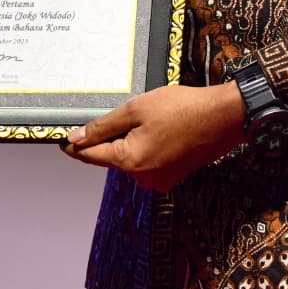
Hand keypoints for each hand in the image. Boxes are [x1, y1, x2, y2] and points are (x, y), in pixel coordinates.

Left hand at [63, 82, 246, 191]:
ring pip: (129, 159)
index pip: (90, 156)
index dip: (74, 144)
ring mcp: (158, 180)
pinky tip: (158, 128)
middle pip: (111, 157)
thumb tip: (76, 138)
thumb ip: (103, 126)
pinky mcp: (170, 177)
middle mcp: (142, 178)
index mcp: (130, 162)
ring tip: (148, 118)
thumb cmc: (183, 109)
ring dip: (129, 141)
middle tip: (122, 113)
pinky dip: (145, 147)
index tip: (62, 137)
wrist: (224, 118)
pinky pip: (146, 162)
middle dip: (109, 138)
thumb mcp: (137, 109)